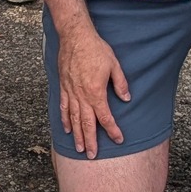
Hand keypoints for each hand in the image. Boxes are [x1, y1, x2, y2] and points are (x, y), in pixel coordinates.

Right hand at [54, 23, 128, 158]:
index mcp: (96, 92)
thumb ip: (120, 83)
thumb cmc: (96, 49)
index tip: (118, 139)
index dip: (112, 130)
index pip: (105, 117)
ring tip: (78, 148)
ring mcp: (71, 92)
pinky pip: (63, 106)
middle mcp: (82, 96)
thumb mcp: (114, 65)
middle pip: (87, 123)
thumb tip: (126, 98)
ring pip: (74, 119)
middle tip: (92, 155)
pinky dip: (65, 119)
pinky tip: (66, 128)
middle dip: (90, 141)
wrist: (75, 36)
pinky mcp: (63, 86)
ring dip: (77, 135)